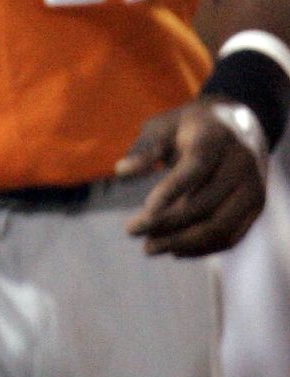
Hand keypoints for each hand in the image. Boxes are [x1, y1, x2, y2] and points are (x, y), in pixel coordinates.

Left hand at [119, 98, 267, 256]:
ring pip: (220, 226)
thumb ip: (144, 148)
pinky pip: (232, 235)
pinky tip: (174, 250)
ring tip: (149, 248)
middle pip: (205, 204)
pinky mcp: (255, 207)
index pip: (196, 168)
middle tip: (131, 231)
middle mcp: (240, 165)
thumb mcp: (163, 126)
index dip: (171, 190)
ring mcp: (252, 188)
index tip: (145, 210)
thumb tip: (121, 172)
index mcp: (216, 138)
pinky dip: (202, 248)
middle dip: (166, 223)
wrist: (238, 125)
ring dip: (183, 242)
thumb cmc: (189, 126)